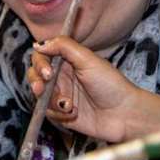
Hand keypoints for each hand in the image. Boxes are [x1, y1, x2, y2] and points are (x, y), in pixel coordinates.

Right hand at [28, 38, 159, 143]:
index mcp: (68, 61)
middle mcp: (62, 78)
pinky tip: (74, 114)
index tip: (47, 72)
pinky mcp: (62, 115)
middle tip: (42, 90)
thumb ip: (63, 46)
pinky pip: (48, 113)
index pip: (42, 56)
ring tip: (68, 105)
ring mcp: (62, 96)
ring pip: (40, 96)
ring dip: (52, 101)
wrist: (124, 114)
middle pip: (35, 76)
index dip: (40, 63)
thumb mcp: (87, 59)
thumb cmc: (111, 84)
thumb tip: (38, 44)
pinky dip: (58, 114)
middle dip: (36, 82)